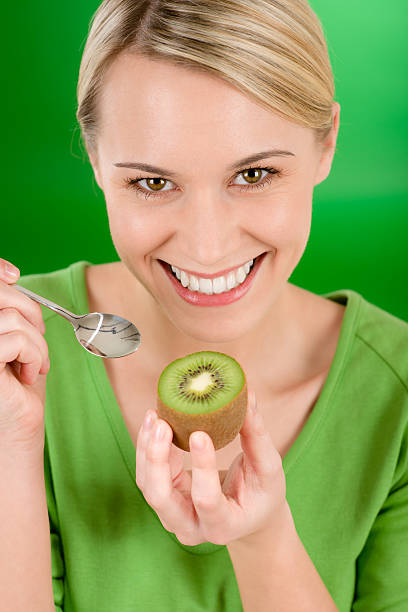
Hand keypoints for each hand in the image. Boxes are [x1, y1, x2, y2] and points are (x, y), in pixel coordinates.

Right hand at [0, 258, 49, 453]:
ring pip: (13, 318)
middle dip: (30, 310)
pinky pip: (16, 339)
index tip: (14, 275)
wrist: (19, 428)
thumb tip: (8, 277)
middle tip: (39, 337)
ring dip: (37, 342)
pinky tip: (29, 375)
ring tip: (34, 365)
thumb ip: (9, 311)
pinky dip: (34, 355)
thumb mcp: (16, 338)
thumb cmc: (18, 384)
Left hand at [136, 391, 287, 545]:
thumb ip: (256, 435)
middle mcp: (192, 527)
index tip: (199, 433)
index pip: (206, 500)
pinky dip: (147, 447)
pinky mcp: (165, 499)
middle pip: (161, 498)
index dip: (201, 467)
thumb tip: (248, 394)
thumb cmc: (262, 493)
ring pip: (148, 485)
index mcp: (224, 526)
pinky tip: (155, 421)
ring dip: (147, 449)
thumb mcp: (268, 468)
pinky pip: (147, 475)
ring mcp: (173, 516)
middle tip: (162, 424)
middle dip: (157, 460)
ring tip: (155, 415)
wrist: (249, 515)